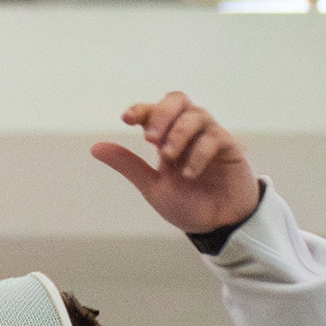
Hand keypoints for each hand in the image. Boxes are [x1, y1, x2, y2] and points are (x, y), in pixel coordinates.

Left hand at [93, 93, 261, 235]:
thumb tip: (95, 148)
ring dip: (179, 133)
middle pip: (178, 100)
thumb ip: (128, 165)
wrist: (218, 225)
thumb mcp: (152, 185)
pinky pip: (215, 137)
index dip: (142, 110)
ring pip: (197, 115)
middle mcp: (189, 132)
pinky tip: (189, 174)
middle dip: (162, 113)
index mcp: (168, 138)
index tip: (127, 119)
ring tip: (168, 157)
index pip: (155, 111)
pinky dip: (198, 153)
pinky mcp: (230, 148)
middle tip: (150, 139)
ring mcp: (210, 137)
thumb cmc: (188, 203)